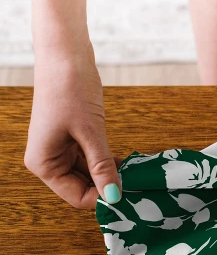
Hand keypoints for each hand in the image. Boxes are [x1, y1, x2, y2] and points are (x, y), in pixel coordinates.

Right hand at [25, 42, 121, 208]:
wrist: (66, 55)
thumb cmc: (70, 89)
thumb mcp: (90, 133)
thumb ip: (102, 166)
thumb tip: (115, 196)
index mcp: (44, 163)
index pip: (76, 196)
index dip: (102, 199)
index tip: (128, 198)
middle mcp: (49, 159)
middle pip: (82, 186)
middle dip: (107, 186)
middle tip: (135, 187)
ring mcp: (61, 148)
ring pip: (89, 173)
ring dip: (109, 174)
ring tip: (133, 175)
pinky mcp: (72, 138)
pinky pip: (91, 158)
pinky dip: (106, 161)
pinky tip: (124, 163)